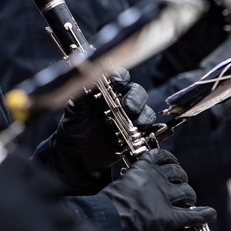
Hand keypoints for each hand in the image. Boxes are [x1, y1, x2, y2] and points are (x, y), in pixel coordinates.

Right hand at [0, 153, 96, 230]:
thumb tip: (17, 188)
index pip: (24, 159)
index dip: (28, 170)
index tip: (26, 182)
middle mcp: (17, 198)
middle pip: (51, 181)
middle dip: (49, 195)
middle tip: (42, 212)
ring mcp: (34, 222)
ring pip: (67, 211)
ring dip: (62, 222)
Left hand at [35, 69, 155, 193]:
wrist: (76, 153)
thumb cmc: (74, 127)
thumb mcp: (73, 111)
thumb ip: (79, 98)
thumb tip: (84, 84)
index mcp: (106, 91)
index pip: (120, 77)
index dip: (121, 77)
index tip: (118, 82)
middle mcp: (120, 103)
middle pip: (137, 93)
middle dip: (136, 98)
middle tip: (128, 107)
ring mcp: (129, 120)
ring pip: (146, 111)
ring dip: (144, 116)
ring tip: (136, 124)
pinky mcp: (135, 136)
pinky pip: (152, 131)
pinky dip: (157, 130)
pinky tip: (154, 131)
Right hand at [101, 149, 216, 230]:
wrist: (109, 220)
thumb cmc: (108, 204)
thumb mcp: (119, 183)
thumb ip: (131, 182)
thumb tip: (132, 186)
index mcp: (142, 169)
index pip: (162, 157)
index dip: (170, 160)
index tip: (172, 164)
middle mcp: (157, 179)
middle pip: (178, 174)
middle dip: (182, 179)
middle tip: (181, 185)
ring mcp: (164, 198)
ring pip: (187, 192)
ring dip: (190, 196)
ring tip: (189, 201)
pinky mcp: (169, 217)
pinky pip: (191, 215)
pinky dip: (203, 215)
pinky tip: (209, 213)